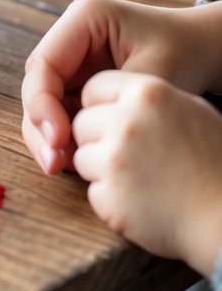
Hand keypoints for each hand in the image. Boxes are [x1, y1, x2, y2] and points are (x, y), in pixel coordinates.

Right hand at [21, 0, 221, 175]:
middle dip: (41, 125)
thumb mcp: (153, 76)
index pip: (44, 64)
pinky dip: (64, 137)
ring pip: (43, 103)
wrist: (203, 50)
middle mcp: (70, 37)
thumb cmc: (185, 52)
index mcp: (85, 18)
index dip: (43, 105)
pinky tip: (76, 160)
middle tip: (54, 163)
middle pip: (37, 85)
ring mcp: (73, 60)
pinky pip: (60, 112)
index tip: (59, 141)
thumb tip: (64, 140)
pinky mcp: (79, 82)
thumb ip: (112, 103)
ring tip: (62, 167)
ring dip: (48, 136)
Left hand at [73, 71, 221, 274]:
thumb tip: (112, 99)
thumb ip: (148, 100)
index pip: (94, 88)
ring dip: (101, 171)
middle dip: (97, 139)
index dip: (99, 106)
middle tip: (128, 157)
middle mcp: (126, 121)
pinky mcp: (109, 197)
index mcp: (147, 93)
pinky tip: (141, 202)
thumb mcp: (190, 111)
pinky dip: (111, 200)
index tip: (111, 122)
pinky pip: (92, 192)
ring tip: (140, 180)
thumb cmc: (215, 164)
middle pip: (82, 123)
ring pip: (82, 157)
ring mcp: (115, 160)